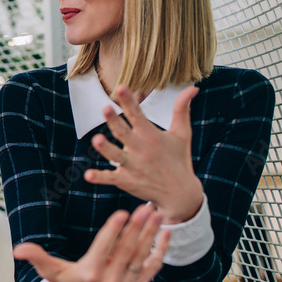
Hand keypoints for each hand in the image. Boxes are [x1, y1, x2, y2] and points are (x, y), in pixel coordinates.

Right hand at [12, 205, 169, 281]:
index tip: (122, 213)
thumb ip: (37, 257)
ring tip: (156, 215)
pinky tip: (166, 235)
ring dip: (150, 235)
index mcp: (89, 273)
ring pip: (141, 257)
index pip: (103, 248)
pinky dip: (160, 253)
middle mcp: (109, 280)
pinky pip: (151, 268)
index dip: (113, 231)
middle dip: (137, 227)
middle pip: (126, 250)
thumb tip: (17, 250)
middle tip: (146, 207)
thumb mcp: (50, 272)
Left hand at [84, 85, 203, 223]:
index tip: (121, 87)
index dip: (129, 101)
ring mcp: (133, 166)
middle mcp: (140, 149)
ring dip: (106, 148)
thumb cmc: (178, 158)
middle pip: (124, 133)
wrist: (180, 193)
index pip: (137, 114)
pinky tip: (88, 175)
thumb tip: (193, 88)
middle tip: (105, 108)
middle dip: (115, 121)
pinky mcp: (127, 181)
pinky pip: (111, 178)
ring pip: (116, 155)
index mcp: (151, 135)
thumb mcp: (182, 133)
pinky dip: (100, 177)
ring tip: (96, 140)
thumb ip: (182, 109)